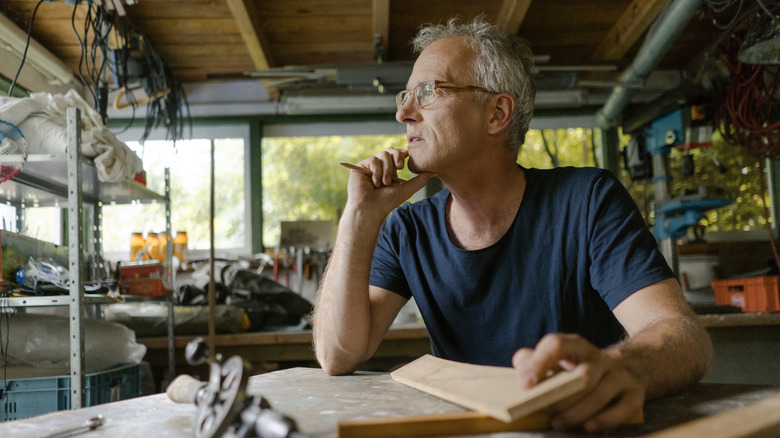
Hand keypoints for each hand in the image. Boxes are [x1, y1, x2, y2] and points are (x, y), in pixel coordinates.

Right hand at [346, 148, 432, 217]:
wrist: (371, 209)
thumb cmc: (388, 202)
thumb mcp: (407, 189)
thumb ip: (420, 179)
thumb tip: (434, 171)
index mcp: (390, 170)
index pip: (398, 155)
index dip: (402, 155)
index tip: (408, 158)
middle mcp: (380, 167)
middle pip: (391, 150)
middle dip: (397, 158)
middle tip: (400, 168)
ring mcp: (370, 167)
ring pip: (383, 155)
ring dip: (387, 170)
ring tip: (385, 184)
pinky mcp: (360, 167)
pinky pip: (373, 160)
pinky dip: (377, 172)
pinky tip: (374, 183)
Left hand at [511, 333, 644, 431]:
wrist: (622, 369)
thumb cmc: (577, 369)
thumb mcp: (555, 360)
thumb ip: (532, 362)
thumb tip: (522, 375)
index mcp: (575, 345)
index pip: (557, 345)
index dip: (539, 363)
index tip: (526, 384)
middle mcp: (599, 357)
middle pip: (581, 375)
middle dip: (560, 396)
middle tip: (543, 409)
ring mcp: (619, 374)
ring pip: (599, 394)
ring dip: (576, 412)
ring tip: (557, 423)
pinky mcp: (634, 393)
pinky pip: (624, 408)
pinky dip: (605, 419)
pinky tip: (588, 427)